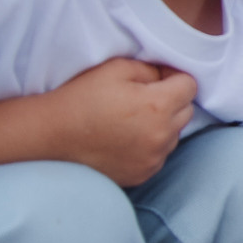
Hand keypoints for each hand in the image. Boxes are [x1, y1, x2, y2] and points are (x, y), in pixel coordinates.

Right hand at [42, 59, 196, 186]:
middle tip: (142, 98)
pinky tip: (125, 138)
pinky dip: (150, 145)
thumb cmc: (82, 97)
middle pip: (186, 111)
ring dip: (162, 125)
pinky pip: (159, 155)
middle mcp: (161, 135)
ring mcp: (153, 158)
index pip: (190, 86)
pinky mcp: (143, 174)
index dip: (174, 78)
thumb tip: (166, 76)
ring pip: (174, 134)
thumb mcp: (116, 68)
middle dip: (172, 101)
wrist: (52, 135)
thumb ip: (150, 69)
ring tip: (131, 120)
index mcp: (158, 106)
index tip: (155, 79)